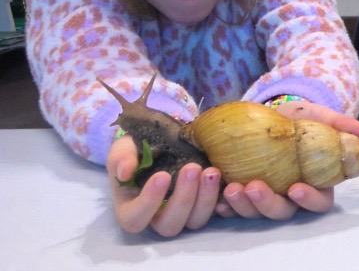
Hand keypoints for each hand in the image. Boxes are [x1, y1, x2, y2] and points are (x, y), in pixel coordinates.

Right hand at [107, 136, 221, 235]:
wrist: (161, 141)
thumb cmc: (137, 149)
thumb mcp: (124, 148)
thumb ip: (121, 158)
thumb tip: (126, 171)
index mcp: (132, 208)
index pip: (135, 219)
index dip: (148, 203)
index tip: (162, 175)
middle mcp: (158, 217)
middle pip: (170, 225)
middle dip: (183, 198)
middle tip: (192, 168)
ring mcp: (184, 214)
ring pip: (196, 221)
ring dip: (206, 197)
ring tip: (212, 171)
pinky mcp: (205, 206)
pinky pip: (217, 213)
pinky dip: (224, 201)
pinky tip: (229, 183)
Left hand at [213, 100, 358, 218]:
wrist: (258, 112)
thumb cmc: (292, 118)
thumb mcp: (313, 115)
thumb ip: (335, 122)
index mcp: (313, 181)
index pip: (319, 202)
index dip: (310, 200)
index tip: (296, 188)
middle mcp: (287, 194)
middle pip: (283, 212)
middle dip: (267, 204)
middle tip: (253, 187)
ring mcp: (262, 196)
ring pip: (255, 213)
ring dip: (243, 206)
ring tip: (230, 188)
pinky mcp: (238, 194)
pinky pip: (231, 209)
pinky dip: (223, 207)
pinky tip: (216, 198)